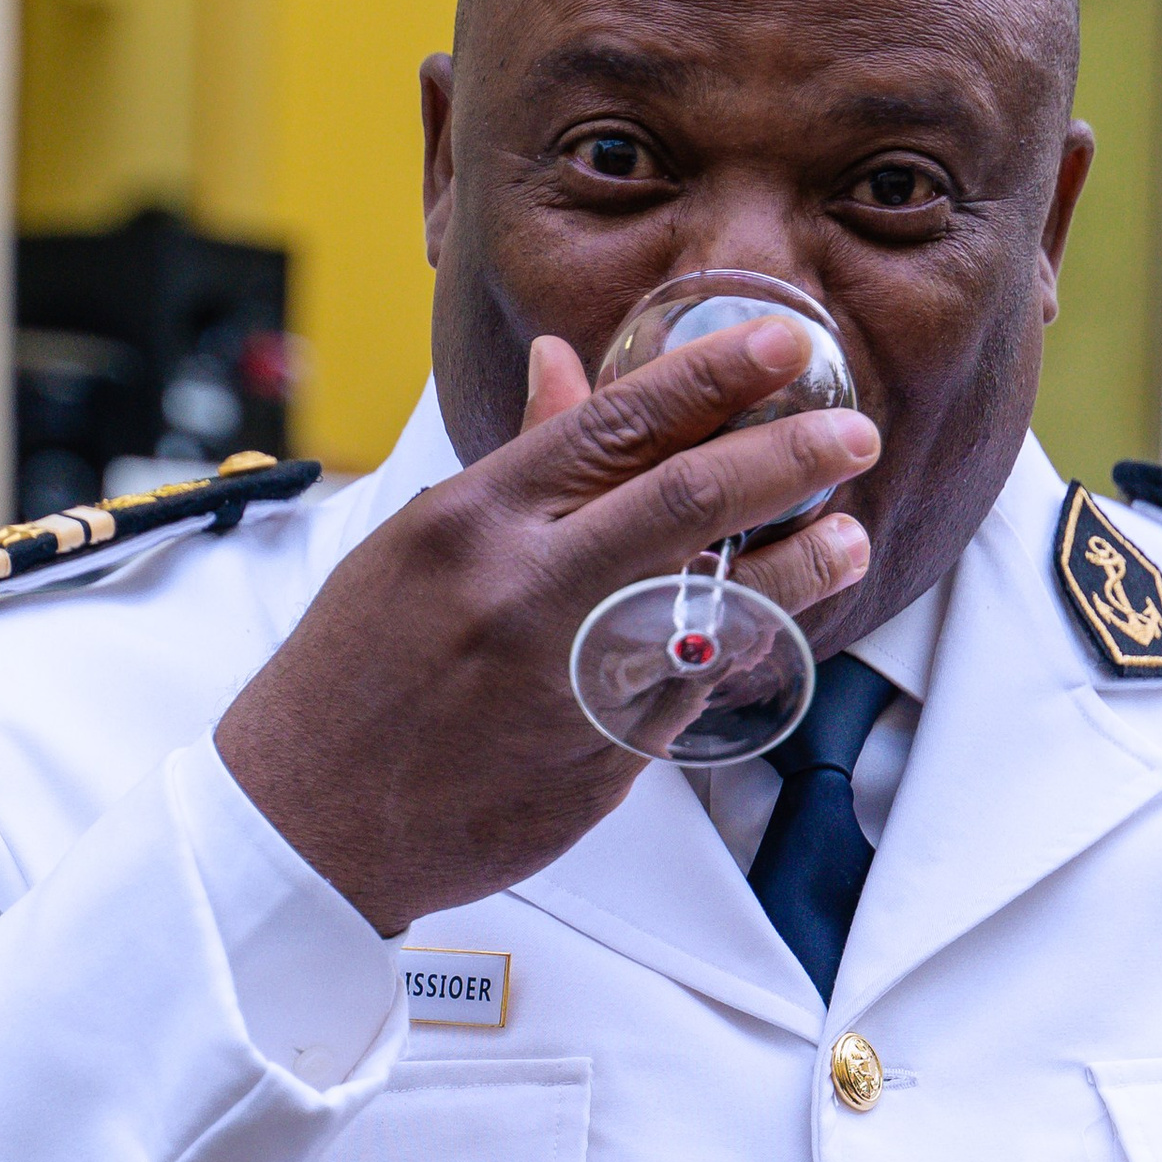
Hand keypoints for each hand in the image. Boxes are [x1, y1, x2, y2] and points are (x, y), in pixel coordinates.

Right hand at [214, 318, 876, 934]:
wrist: (312, 819)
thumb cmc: (357, 672)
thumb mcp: (421, 542)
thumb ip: (518, 462)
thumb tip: (573, 368)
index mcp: (477, 521)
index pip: (618, 424)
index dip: (714, 375)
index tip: (782, 342)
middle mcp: (529, 592)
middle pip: (686, 502)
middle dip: (785, 459)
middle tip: (849, 434)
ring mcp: (571, 680)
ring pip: (714, 607)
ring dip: (796, 569)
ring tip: (844, 537)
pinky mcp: (601, 757)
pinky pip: (691, 691)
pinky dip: (733, 653)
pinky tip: (771, 624)